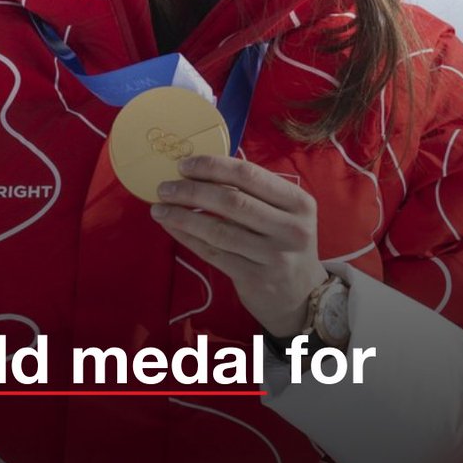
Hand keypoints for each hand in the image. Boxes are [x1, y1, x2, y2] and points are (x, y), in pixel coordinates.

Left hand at [151, 155, 326, 336]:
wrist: (303, 297)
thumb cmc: (283, 244)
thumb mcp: (283, 214)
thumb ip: (253, 192)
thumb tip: (200, 169)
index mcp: (298, 203)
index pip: (249, 175)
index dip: (212, 167)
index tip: (184, 165)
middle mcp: (290, 228)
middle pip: (231, 201)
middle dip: (191, 191)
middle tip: (164, 187)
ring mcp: (274, 256)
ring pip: (218, 230)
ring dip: (182, 216)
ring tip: (159, 208)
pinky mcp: (255, 278)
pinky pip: (213, 253)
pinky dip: (187, 237)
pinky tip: (171, 227)